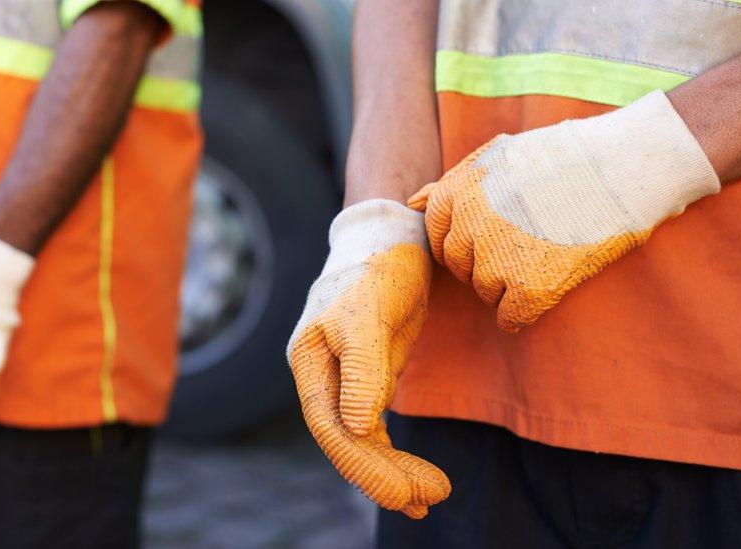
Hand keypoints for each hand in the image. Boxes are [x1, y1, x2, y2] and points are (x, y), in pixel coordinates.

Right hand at [288, 200, 449, 518]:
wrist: (393, 236)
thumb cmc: (377, 266)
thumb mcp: (370, 311)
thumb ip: (364, 368)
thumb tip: (359, 427)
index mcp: (309, 360)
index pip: (330, 425)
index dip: (363, 463)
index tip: (403, 492)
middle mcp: (321, 374)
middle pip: (346, 439)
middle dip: (383, 474)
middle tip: (426, 501)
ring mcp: (344, 378)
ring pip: (362, 438)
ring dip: (393, 470)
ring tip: (431, 498)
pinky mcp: (369, 377)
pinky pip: (376, 427)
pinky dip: (395, 453)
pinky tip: (417, 479)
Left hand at [410, 90, 719, 332]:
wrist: (625, 166)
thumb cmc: (566, 157)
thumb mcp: (499, 155)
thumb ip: (451, 183)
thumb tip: (412, 202)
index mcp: (456, 193)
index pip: (439, 236)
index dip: (467, 240)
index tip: (495, 235)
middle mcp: (468, 227)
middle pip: (460, 267)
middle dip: (484, 262)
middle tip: (525, 246)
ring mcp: (497, 260)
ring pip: (484, 292)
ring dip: (508, 285)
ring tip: (545, 256)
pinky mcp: (531, 289)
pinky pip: (510, 318)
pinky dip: (525, 311)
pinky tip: (550, 286)